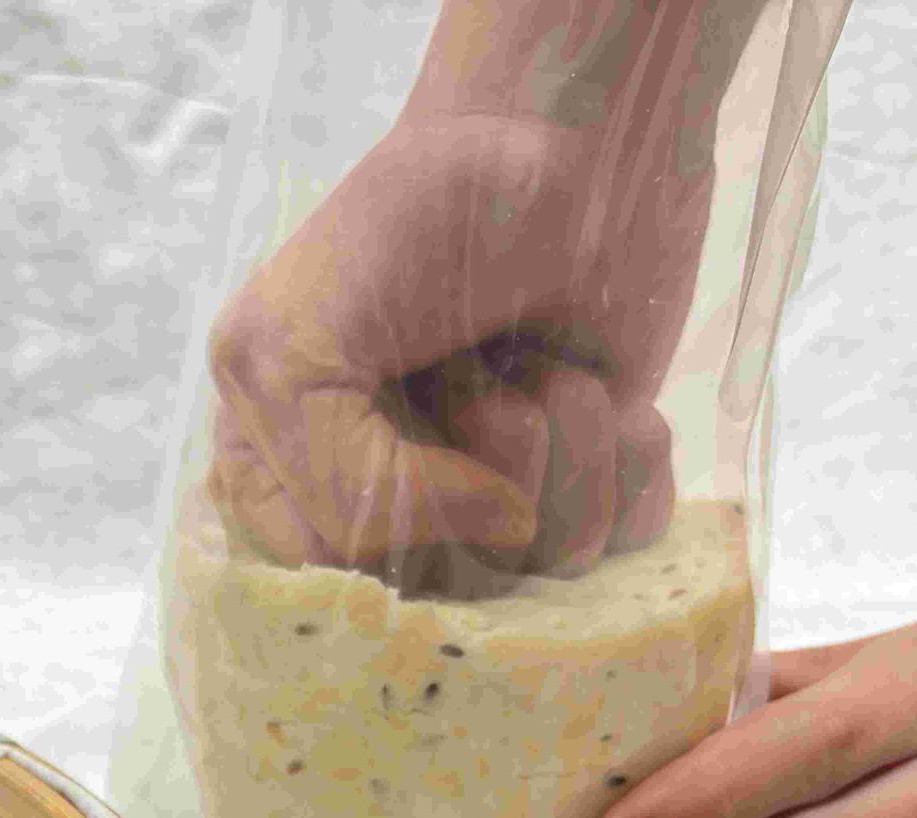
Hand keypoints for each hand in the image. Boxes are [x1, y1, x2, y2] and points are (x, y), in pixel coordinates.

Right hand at [207, 105, 709, 578]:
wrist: (568, 133)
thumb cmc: (416, 221)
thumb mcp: (303, 344)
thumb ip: (338, 474)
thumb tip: (500, 534)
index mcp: (285, 473)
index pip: (328, 577)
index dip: (382, 524)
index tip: (407, 431)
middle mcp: (391, 503)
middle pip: (444, 587)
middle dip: (477, 473)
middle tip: (476, 373)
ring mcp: (496, 500)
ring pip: (542, 565)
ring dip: (562, 446)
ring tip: (540, 359)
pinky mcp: (595, 482)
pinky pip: (629, 541)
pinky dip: (631, 459)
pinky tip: (607, 389)